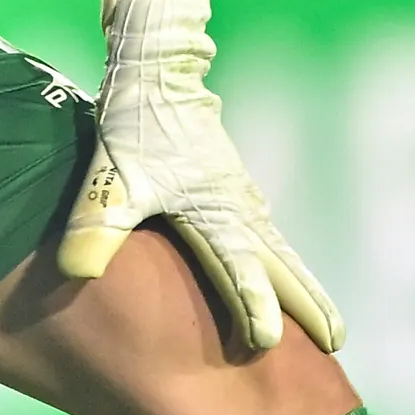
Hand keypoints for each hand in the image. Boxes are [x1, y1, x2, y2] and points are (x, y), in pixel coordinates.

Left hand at [51, 0, 342, 356]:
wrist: (156, 70)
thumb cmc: (135, 124)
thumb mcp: (111, 175)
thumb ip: (97, 223)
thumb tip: (77, 272)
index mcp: (214, 210)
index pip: (239, 267)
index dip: (254, 306)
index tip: (272, 344)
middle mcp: (238, 208)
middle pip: (281, 265)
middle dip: (308, 305)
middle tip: (337, 344)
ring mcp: (240, 198)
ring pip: (280, 252)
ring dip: (302, 287)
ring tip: (325, 326)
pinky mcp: (230, 189)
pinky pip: (266, 238)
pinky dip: (283, 264)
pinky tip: (283, 276)